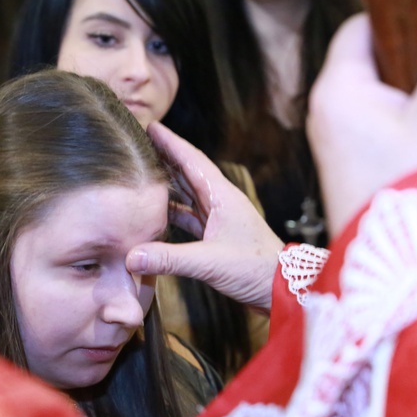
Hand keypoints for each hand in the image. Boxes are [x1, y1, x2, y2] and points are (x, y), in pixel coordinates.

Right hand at [126, 123, 283, 310]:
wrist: (283, 289)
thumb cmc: (256, 269)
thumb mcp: (209, 262)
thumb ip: (169, 259)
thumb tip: (132, 256)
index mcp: (222, 197)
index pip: (192, 161)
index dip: (171, 143)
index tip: (152, 127)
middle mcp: (221, 202)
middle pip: (188, 172)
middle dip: (165, 156)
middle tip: (142, 144)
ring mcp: (219, 218)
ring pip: (188, 193)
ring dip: (168, 182)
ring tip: (144, 172)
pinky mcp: (216, 235)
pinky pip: (189, 215)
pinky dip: (173, 210)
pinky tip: (157, 212)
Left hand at [308, 3, 416, 234]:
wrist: (387, 262)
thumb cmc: (407, 188)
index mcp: (337, 89)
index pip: (360, 28)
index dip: (400, 22)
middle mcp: (325, 110)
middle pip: (371, 61)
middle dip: (414, 64)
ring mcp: (333, 138)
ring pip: (378, 96)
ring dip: (415, 97)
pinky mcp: (346, 161)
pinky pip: (376, 125)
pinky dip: (405, 123)